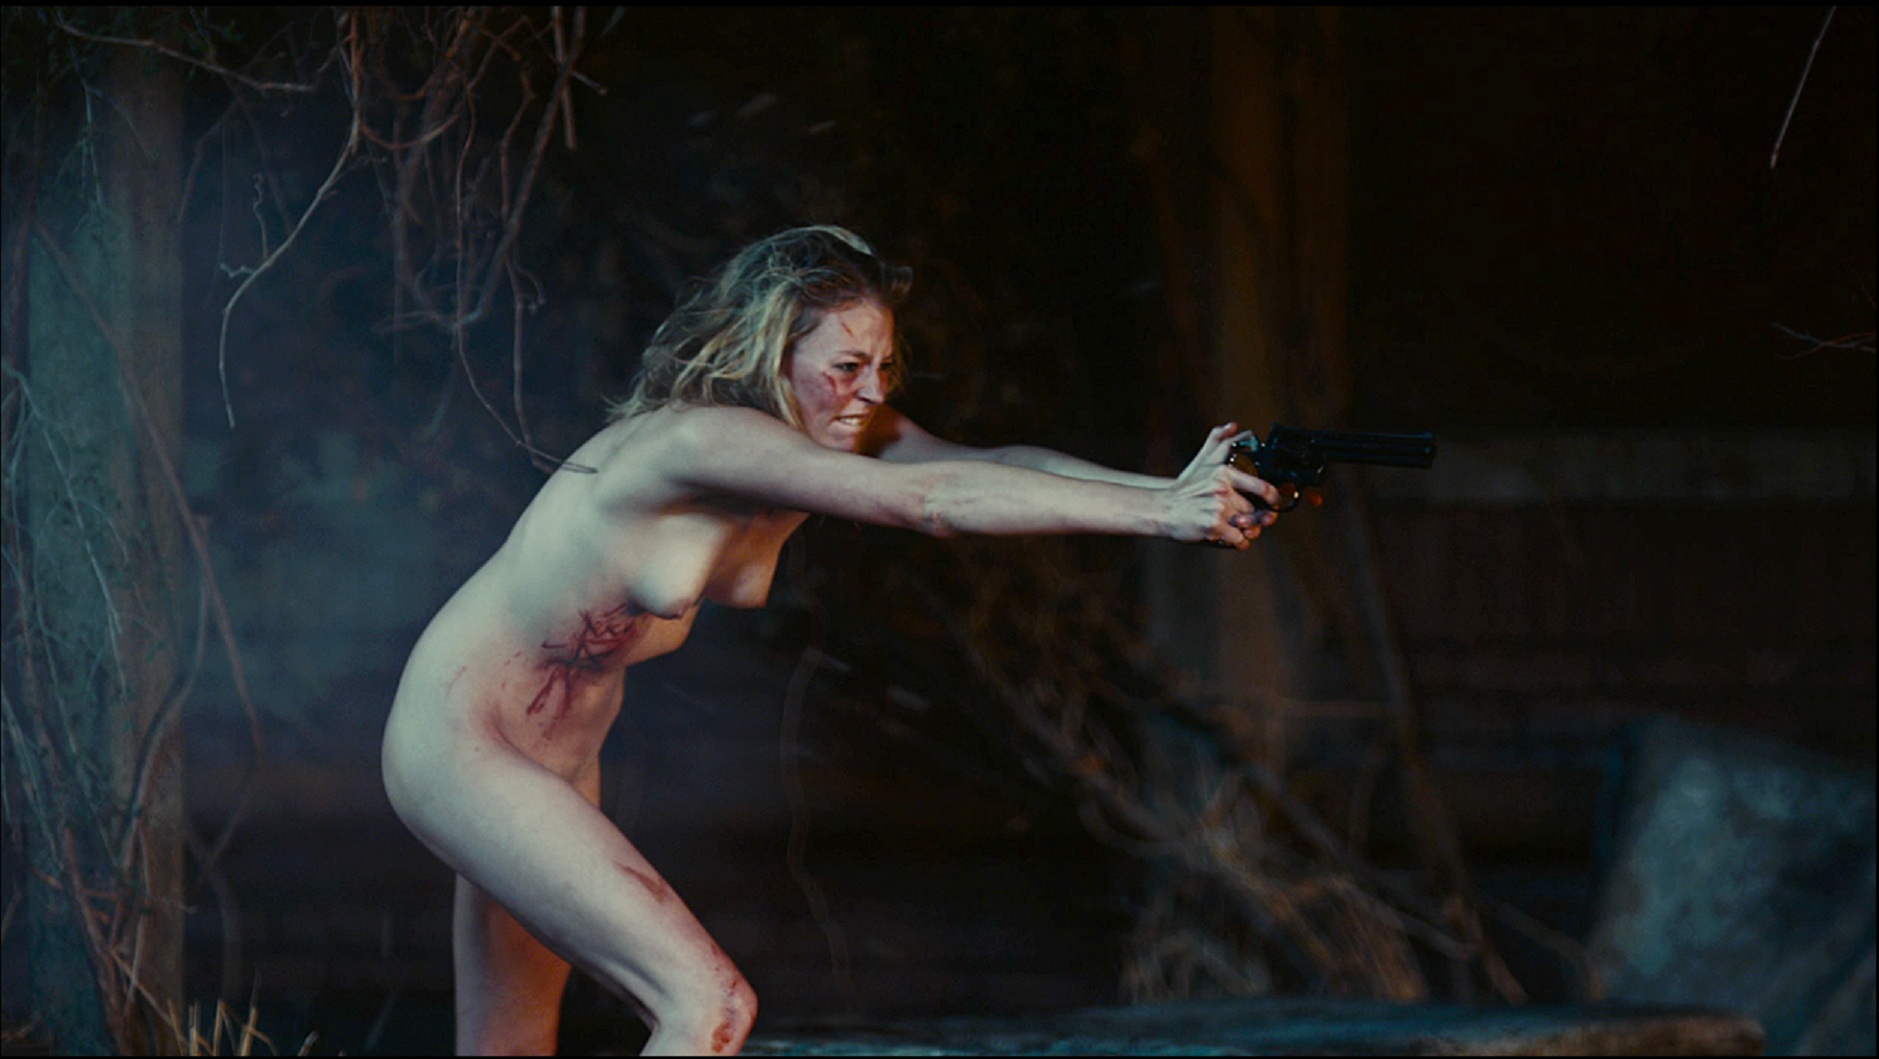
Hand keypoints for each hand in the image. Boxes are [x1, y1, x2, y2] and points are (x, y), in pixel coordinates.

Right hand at [1159, 423, 1282, 548]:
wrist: (1162, 509)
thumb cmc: (1184, 489)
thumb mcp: (1202, 461)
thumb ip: (1218, 442)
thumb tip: (1233, 425)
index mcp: (1224, 473)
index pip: (1260, 486)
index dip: (1273, 497)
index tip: (1276, 502)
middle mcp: (1223, 489)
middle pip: (1253, 509)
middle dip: (1254, 518)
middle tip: (1249, 520)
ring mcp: (1218, 508)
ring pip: (1247, 525)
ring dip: (1247, 531)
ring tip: (1241, 529)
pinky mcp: (1213, 525)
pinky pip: (1238, 539)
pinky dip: (1239, 542)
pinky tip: (1232, 539)